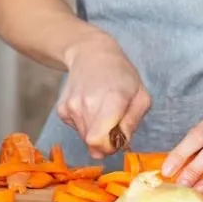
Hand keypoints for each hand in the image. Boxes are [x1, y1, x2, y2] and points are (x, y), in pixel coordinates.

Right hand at [57, 34, 150, 159]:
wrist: (91, 54)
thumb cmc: (121, 74)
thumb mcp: (141, 95)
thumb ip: (133, 122)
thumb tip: (119, 143)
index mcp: (110, 101)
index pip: (98, 141)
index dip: (109, 147)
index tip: (117, 138)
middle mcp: (86, 105)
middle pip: (92, 143)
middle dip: (105, 139)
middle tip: (114, 120)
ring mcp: (70, 107)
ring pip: (84, 137)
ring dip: (96, 131)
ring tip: (102, 109)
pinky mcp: (61, 110)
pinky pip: (75, 128)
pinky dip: (85, 123)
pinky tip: (91, 106)